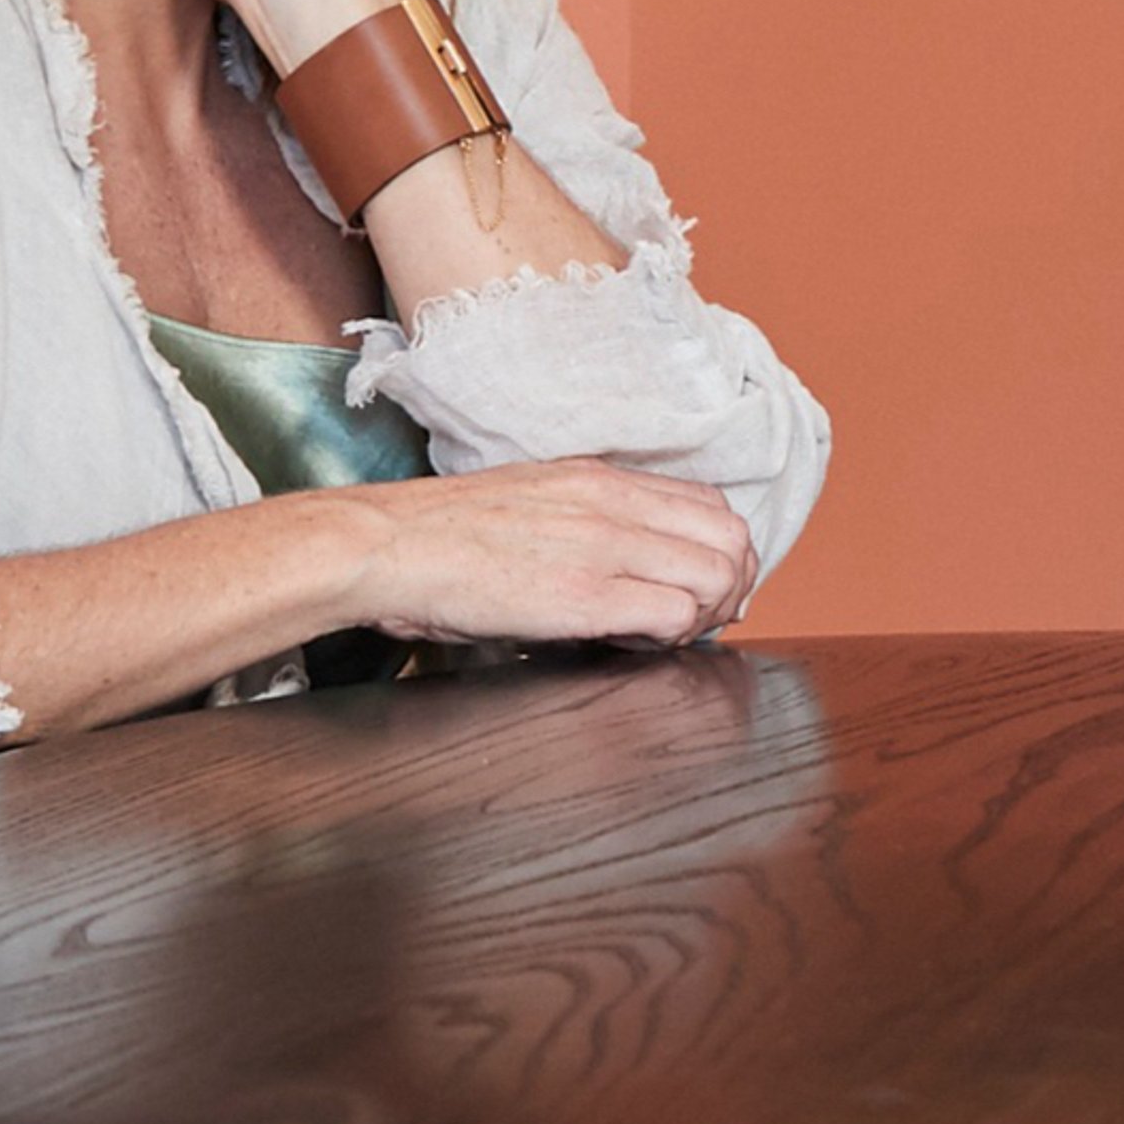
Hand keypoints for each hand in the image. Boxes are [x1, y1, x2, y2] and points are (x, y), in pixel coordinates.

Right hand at [342, 456, 758, 649]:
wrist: (391, 545)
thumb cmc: (447, 533)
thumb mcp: (535, 498)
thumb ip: (589, 517)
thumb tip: (632, 557)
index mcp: (603, 478)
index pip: (711, 502)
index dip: (723, 549)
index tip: (706, 586)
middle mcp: (614, 503)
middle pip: (730, 536)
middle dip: (732, 585)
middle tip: (704, 620)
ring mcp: (603, 547)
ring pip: (716, 574)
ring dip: (708, 614)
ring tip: (671, 636)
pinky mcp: (583, 596)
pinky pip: (673, 614)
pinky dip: (673, 637)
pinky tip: (637, 645)